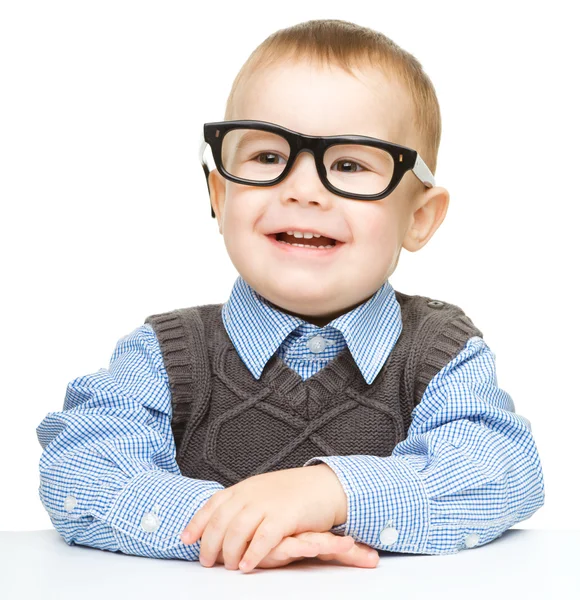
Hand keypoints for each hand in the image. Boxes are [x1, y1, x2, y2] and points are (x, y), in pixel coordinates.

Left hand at [180, 465, 347, 572]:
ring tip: (230, 567)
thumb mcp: (262, 492)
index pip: (212, 504)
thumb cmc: (293, 493)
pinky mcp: (285, 517)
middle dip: (209, 544)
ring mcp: (267, 504)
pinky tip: (248, 566)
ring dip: (229, 553)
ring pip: (237, 532)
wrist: (324, 486)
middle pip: (220, 521)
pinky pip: (263, 538)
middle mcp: (251, 494)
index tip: (185, 539)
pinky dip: (253, 554)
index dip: (196, 522)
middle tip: (207, 561)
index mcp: (244, 488)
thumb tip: (220, 524)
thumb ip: (243, 504)